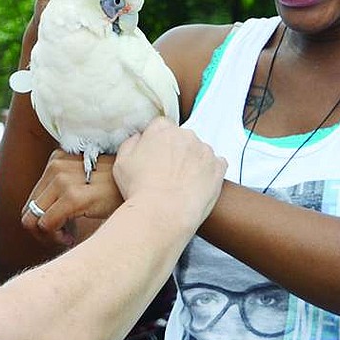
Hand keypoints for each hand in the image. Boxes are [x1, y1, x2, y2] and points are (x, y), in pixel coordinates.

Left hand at [20, 150, 123, 244]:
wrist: (142, 188)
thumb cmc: (114, 190)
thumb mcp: (83, 180)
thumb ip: (61, 190)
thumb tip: (35, 218)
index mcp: (56, 160)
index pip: (31, 198)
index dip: (41, 219)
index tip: (60, 228)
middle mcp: (56, 166)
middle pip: (28, 209)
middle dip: (41, 229)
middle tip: (61, 236)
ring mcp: (64, 179)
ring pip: (33, 219)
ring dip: (48, 234)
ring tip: (66, 236)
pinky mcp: (73, 196)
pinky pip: (47, 224)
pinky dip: (55, 236)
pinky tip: (70, 237)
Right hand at [113, 118, 225, 234]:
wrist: (163, 213)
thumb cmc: (140, 190)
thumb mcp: (122, 162)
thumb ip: (130, 143)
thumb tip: (138, 138)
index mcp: (162, 130)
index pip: (162, 125)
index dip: (158, 141)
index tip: (156, 155)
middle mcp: (185, 135)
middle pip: (182, 137)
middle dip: (176, 151)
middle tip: (167, 172)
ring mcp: (204, 150)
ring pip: (199, 150)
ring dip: (193, 161)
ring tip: (182, 183)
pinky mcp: (218, 167)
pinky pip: (217, 164)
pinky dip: (209, 172)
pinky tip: (198, 185)